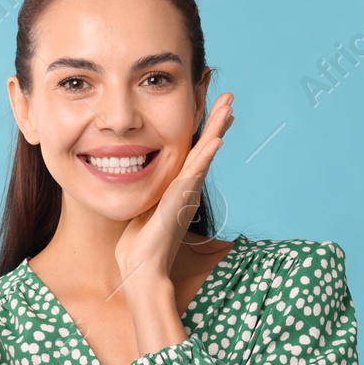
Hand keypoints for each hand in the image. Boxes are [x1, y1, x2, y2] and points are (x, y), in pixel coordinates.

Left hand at [113, 91, 234, 286]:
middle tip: (229, 98)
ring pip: (205, 154)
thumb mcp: (143, 206)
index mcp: (178, 187)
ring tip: (229, 107)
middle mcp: (187, 187)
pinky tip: (217, 140)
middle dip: (217, 122)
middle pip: (205, 147)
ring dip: (217, 129)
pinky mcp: (180, 199)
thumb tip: (133, 175)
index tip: (212, 108)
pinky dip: (206, 156)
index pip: (193, 151)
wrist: (142, 266)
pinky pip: (195, 173)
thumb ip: (147, 190)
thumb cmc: (139, 242)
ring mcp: (186, 192)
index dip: (203, 129)